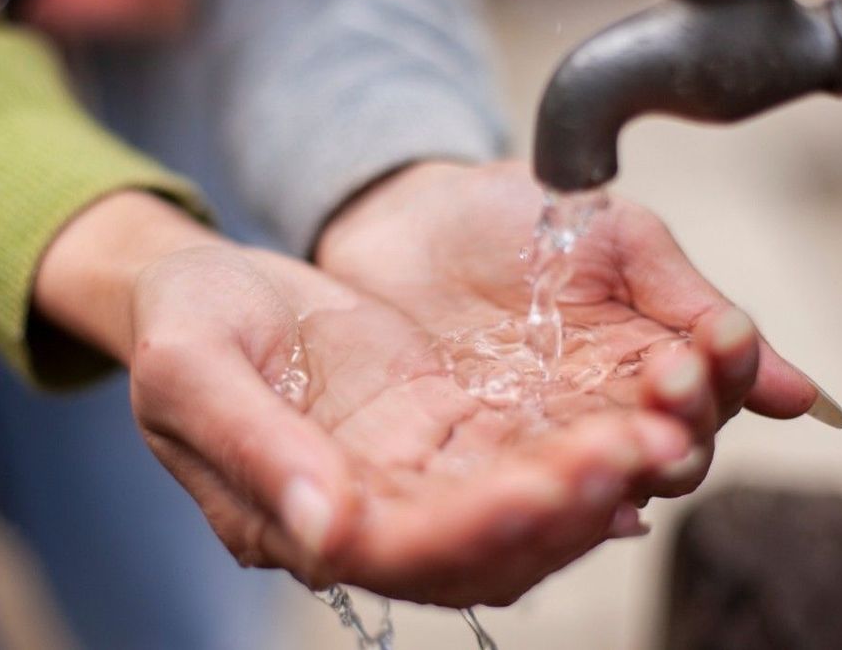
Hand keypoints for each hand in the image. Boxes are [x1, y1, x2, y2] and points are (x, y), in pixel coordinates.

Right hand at [34, 191, 698, 606]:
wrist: (207, 289)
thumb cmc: (184, 323)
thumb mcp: (191, 370)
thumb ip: (255, 449)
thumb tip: (328, 534)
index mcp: (291, 520)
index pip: (398, 551)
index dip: (473, 529)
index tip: (544, 485)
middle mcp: (364, 518)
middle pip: (480, 548)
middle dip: (562, 510)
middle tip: (635, 453)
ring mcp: (409, 480)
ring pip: (517, 514)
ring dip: (588, 486)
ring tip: (658, 436)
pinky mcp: (443, 435)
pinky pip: (524, 458)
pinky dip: (580, 451)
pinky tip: (639, 425)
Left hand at [317, 161, 841, 498]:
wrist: (401, 219)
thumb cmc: (511, 221)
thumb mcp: (613, 237)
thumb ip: (688, 303)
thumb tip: (797, 390)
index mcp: (643, 367)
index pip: (705, 401)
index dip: (719, 378)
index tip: (714, 341)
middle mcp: (596, 422)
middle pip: (662, 460)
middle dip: (675, 431)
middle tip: (668, 387)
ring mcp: (530, 447)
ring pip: (595, 491)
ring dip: (616, 473)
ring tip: (620, 446)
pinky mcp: (461, 466)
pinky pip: (510, 501)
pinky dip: (541, 504)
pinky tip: (554, 491)